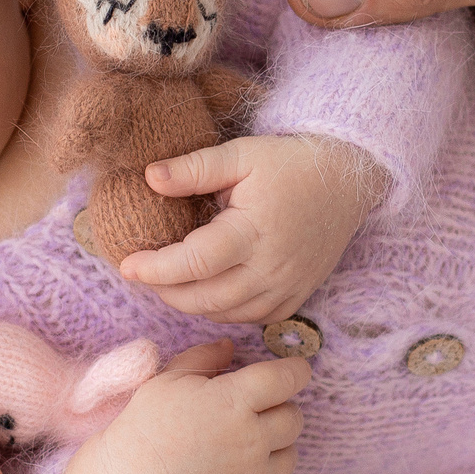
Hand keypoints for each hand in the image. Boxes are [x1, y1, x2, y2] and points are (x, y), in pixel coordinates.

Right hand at [56, 341, 307, 473]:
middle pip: (295, 419)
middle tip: (255, 414)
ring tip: (244, 449)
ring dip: (275, 451)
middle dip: (281, 411)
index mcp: (234, 400)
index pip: (289, 378)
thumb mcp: (165, 382)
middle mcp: (251, 438)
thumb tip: (231, 347)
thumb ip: (203, 358)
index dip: (295, 371)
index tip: (292, 372)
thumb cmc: (142, 429)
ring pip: (290, 458)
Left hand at [120, 135, 387, 323]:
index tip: (126, 265)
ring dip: (190, 303)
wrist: (348, 181)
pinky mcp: (296, 298)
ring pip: (225, 314)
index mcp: (254, 230)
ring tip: (169, 281)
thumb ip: (194, 168)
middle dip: (166, 291)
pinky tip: (207, 290)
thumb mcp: (242, 154)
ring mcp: (286, 287)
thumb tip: (149, 178)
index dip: (156, 269)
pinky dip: (222, 310)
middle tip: (142, 272)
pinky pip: (250, 318)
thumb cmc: (291, 164)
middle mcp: (271, 267)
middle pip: (205, 298)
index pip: (195, 262)